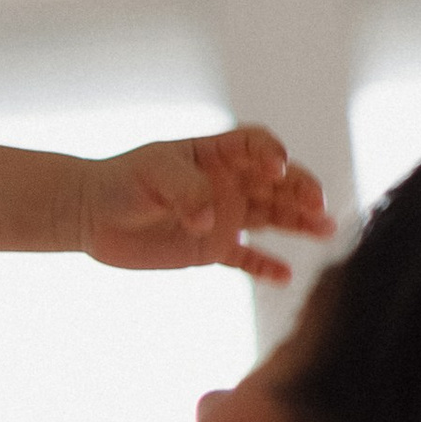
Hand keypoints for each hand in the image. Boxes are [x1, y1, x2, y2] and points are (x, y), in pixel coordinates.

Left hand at [81, 129, 332, 283]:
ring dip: (299, 222)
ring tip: (327, 230)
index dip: (270, 153)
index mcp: (215, 154)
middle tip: (318, 204)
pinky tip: (286, 276)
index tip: (278, 168)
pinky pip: (247, 257)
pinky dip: (266, 266)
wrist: (93, 215)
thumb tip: (210, 221)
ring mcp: (223, 216)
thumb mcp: (153, 174)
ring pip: (272, 216)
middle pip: (276, 183)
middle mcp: (227, 183)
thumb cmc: (121, 182)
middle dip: (300, 190)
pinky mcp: (211, 248)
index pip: (254, 145)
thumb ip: (186, 191)